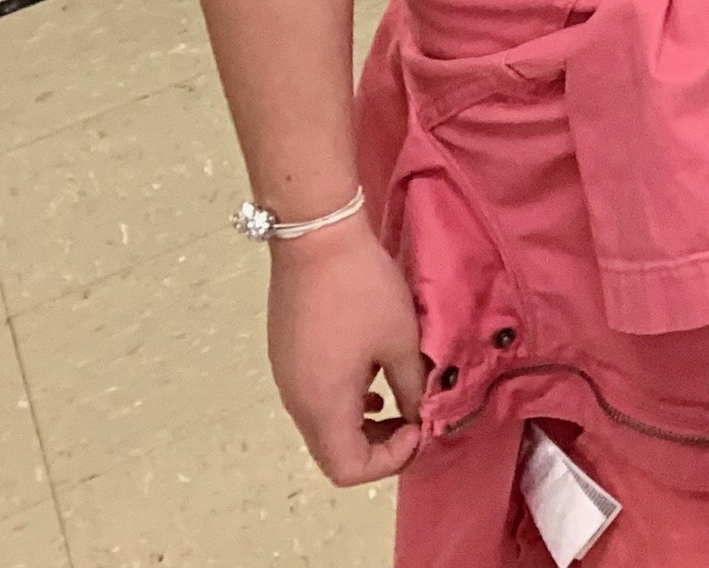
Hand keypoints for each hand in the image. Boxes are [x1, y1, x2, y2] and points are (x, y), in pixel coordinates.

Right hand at [265, 220, 426, 486]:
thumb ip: (413, 387)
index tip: (420, 426)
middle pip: (333, 452)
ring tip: (397, 394)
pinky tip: (371, 372)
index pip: (348, 469)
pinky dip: (346, 400)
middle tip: (414, 417)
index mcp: (323, 406)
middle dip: (378, 445)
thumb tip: (421, 415)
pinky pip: (316, 399)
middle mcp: (298, 402)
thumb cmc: (364, 291)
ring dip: (363, 423)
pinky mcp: (286, 357)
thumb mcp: (402, 340)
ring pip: (324, 426)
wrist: (317, 240)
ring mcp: (287, 379)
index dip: (390, 459)